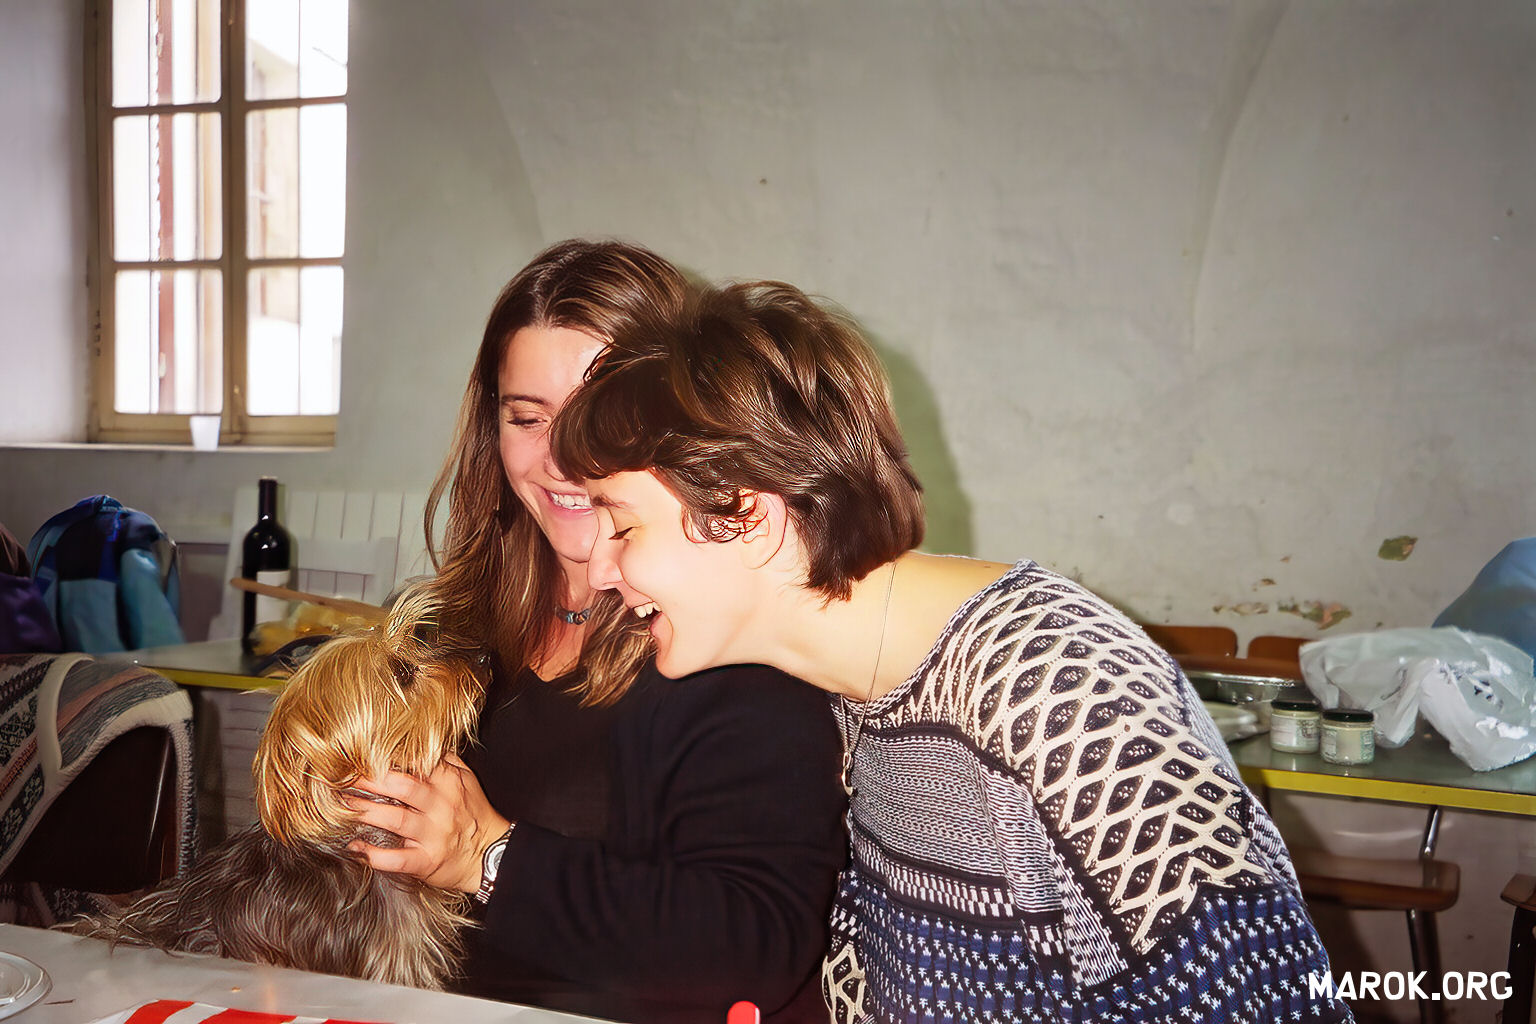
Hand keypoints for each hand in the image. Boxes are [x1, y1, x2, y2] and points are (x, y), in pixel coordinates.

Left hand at [344, 755, 510, 893]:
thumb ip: (443, 760)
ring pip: (396, 819)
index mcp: (448, 781)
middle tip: (343, 776)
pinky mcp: (427, 860)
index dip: (388, 757)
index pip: (417, 761)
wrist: (489, 853)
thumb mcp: (466, 779)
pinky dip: (373, 855)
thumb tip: (416, 743)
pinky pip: (397, 858)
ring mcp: (433, 834)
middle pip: (402, 786)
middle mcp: (441, 805)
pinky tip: (355, 847)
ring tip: (343, 805)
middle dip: (370, 780)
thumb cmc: (473, 814)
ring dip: (366, 811)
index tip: (362, 753)